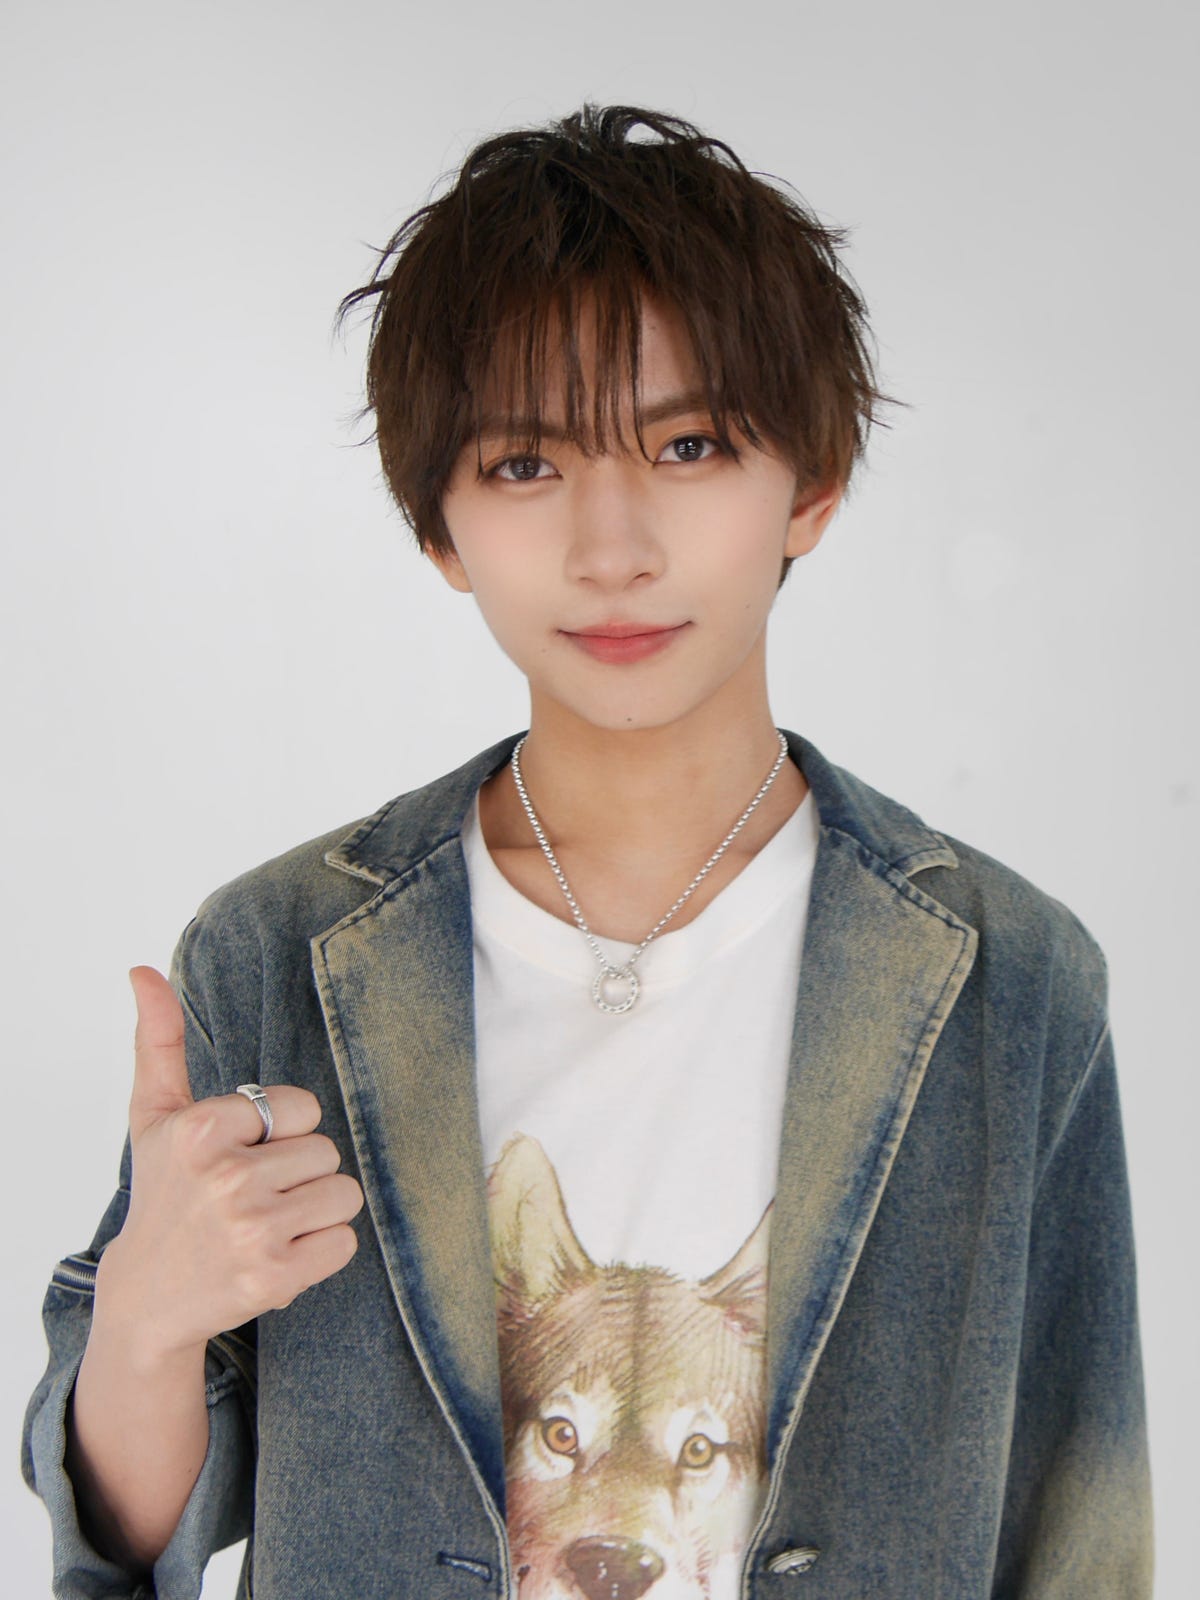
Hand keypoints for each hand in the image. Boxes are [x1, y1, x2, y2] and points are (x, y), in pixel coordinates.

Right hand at [96, 966, 363, 1361]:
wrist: (149, 1297)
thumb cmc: (165, 1194)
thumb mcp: (155, 1116)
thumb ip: (159, 1040)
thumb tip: (143, 970)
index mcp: (203, 1128)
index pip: (303, 1108)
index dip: (281, 1133)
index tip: (242, 1156)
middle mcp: (227, 1177)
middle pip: (327, 1152)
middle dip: (298, 1174)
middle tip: (251, 1197)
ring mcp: (252, 1230)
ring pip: (345, 1194)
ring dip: (315, 1212)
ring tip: (268, 1224)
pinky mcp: (275, 1278)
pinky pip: (345, 1242)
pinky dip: (322, 1251)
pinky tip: (279, 1254)